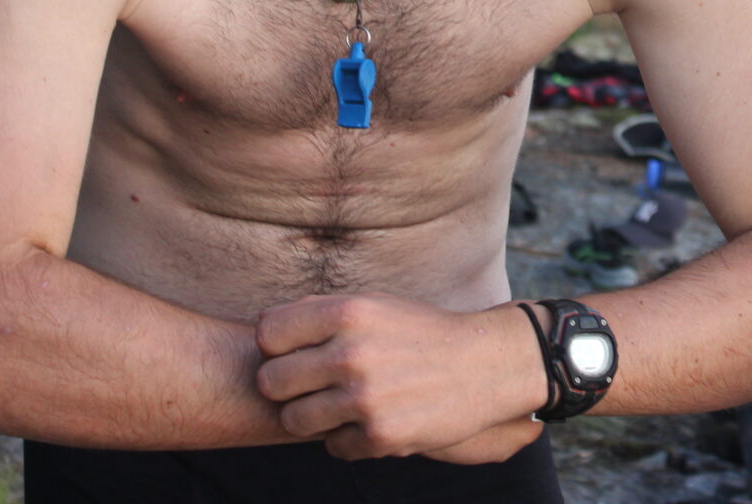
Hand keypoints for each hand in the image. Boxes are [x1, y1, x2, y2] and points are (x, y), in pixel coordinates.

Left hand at [255, 293, 542, 460]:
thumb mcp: (377, 305)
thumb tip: (265, 327)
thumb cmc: (422, 332)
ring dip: (314, 417)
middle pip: (271, 382)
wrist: (485, 365)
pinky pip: (332, 447)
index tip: (297, 352)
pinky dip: (349, 439)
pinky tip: (374, 420)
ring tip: (344, 404)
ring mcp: (364, 397)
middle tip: (316, 385)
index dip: (278, 347)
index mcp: (348, 312)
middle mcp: (352, 353)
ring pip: (294, 420)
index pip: (268, 334)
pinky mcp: (379, 435)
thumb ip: (322, 312)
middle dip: (288, 386)